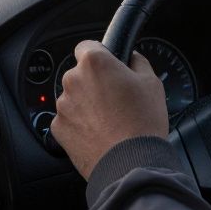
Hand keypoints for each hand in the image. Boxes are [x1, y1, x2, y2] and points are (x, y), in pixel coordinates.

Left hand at [50, 41, 168, 179]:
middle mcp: (73, 80)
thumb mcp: (152, 82)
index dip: (100, 55)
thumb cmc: (143, 122)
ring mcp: (63, 105)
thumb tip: (131, 57)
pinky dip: (79, 124)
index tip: (108, 66)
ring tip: (109, 120)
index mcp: (94, 62)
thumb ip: (137, 61)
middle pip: (80, 74)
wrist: (131, 163)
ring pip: (73, 98)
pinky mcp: (58, 128)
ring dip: (86, 104)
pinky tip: (98, 133)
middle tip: (115, 98)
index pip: (87, 46)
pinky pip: (68, 120)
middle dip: (94, 83)